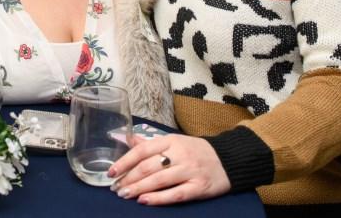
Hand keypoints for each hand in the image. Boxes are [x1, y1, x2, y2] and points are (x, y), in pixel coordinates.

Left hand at [107, 134, 230, 204]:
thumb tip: (125, 139)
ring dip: (139, 189)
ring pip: (160, 180)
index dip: (124, 161)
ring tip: (125, 195)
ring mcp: (190, 171)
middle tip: (115, 188)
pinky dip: (159, 199)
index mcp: (171, 140)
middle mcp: (180, 154)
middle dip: (129, 178)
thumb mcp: (173, 141)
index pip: (142, 150)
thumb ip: (150, 143)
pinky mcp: (199, 187)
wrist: (228, 159)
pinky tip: (145, 201)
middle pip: (148, 166)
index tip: (111, 172)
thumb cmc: (195, 150)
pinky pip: (176, 194)